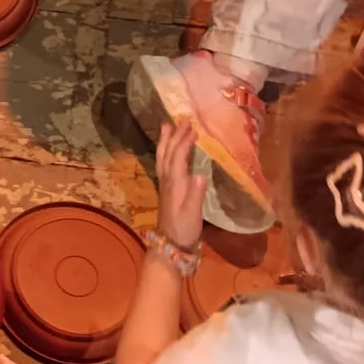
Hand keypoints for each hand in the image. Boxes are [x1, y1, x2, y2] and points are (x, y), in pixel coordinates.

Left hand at [153, 119, 205, 248]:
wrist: (170, 243)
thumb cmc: (184, 228)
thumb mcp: (193, 213)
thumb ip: (196, 194)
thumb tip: (201, 174)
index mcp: (175, 183)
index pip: (178, 157)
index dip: (184, 142)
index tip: (193, 128)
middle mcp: (167, 180)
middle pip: (168, 153)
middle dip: (174, 136)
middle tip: (181, 120)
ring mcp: (165, 184)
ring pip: (163, 158)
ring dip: (166, 141)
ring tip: (167, 127)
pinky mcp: (166, 189)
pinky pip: (165, 164)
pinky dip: (167, 153)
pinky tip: (170, 151)